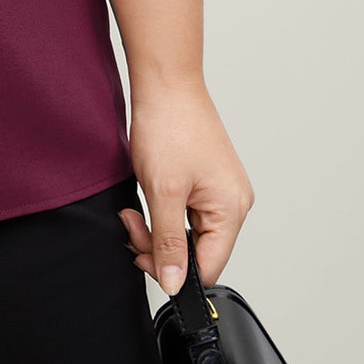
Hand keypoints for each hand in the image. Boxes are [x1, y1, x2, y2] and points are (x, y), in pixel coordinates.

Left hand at [119, 77, 254, 294]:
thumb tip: (174, 283)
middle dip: (158, 244)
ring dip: (156, 226)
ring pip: (186, 230)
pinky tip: (146, 193)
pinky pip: (184, 210)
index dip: (172, 269)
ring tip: (134, 207)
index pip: (207, 266)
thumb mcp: (163, 191)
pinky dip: (162, 209)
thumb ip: (169, 242)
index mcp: (232, 209)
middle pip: (196, 250)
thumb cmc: (169, 125)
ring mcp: (219, 189)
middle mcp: (233, 202)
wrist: (164, 80)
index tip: (141, 255)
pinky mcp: (204, 178)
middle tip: (131, 223)